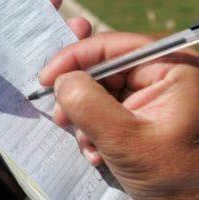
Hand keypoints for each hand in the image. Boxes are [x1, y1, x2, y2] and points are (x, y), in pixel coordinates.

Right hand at [39, 32, 198, 198]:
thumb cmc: (177, 177)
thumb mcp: (126, 140)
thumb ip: (89, 104)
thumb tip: (61, 80)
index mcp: (172, 67)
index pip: (112, 46)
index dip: (73, 58)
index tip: (46, 79)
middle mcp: (165, 73)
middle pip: (103, 68)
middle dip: (78, 95)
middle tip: (62, 117)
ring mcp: (156, 94)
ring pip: (101, 90)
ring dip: (85, 118)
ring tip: (88, 145)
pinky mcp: (147, 113)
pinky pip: (109, 109)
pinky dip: (95, 129)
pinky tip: (98, 152)